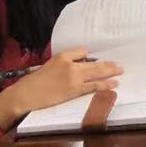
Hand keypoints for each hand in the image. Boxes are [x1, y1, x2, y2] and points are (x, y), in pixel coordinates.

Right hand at [0, 49, 122, 125]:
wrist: (25, 95)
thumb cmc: (33, 82)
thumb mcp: (48, 66)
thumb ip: (63, 64)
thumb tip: (77, 66)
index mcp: (62, 57)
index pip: (82, 51)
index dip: (88, 57)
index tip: (93, 60)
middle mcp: (70, 65)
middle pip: (94, 63)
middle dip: (108, 64)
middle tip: (118, 64)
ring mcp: (74, 78)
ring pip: (97, 73)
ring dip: (110, 72)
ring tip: (120, 72)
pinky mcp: (75, 90)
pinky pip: (94, 86)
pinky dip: (105, 85)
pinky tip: (113, 84)